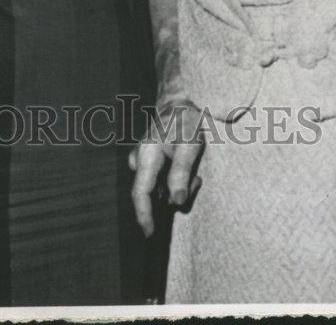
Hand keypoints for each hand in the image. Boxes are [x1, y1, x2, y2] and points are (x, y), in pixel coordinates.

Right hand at [129, 101, 203, 237]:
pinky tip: (187, 168)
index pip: (140, 192)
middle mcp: (139, 160)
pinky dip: (175, 180)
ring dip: (177, 186)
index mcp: (146, 155)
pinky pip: (160, 181)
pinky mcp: (148, 161)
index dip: (144, 215)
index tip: (149, 233)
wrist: (180, 103)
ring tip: (195, 171)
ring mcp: (142, 160)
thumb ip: (181, 172)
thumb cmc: (185, 122)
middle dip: (174, 196)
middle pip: (152, 193)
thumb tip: (176, 202)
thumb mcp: (189, 144)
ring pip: (158, 188)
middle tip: (196, 180)